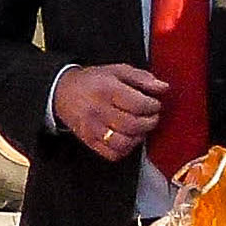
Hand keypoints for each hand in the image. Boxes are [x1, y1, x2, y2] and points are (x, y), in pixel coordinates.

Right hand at [53, 63, 171, 163]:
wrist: (63, 92)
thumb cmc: (92, 81)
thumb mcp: (117, 71)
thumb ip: (142, 78)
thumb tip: (162, 87)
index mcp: (107, 90)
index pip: (138, 104)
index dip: (153, 106)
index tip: (155, 104)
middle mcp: (99, 111)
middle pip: (133, 125)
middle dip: (150, 122)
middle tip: (152, 116)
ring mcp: (93, 129)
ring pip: (124, 143)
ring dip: (139, 137)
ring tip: (141, 128)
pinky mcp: (90, 141)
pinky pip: (113, 154)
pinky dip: (126, 149)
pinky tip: (128, 138)